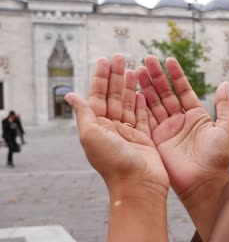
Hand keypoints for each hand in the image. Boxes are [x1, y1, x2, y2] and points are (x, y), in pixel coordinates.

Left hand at [66, 54, 171, 241]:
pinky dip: (142, 103)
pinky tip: (142, 91)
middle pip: (114, 97)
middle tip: (120, 57)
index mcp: (97, 127)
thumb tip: (69, 95)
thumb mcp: (91, 136)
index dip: (100, 78)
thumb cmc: (113, 163)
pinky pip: (143, 116)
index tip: (104, 60)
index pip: (97, 96)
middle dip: (116, 76)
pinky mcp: (144, 138)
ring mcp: (129, 133)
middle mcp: (111, 128)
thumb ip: (83, 114)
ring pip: (129, 104)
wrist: (138, 185)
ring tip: (134, 68)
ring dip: (130, 86)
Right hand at [138, 56, 228, 240]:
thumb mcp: (227, 127)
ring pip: (153, 103)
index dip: (176, 75)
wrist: (205, 183)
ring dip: (145, 87)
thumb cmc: (219, 157)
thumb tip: (224, 83)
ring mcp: (167, 130)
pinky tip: (134, 90)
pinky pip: (146, 119)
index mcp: (196, 116)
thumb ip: (224, 105)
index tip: (168, 59)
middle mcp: (180, 121)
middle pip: (165, 94)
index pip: (183, 90)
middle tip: (146, 59)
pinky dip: (140, 105)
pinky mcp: (156, 140)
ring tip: (136, 69)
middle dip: (156, 76)